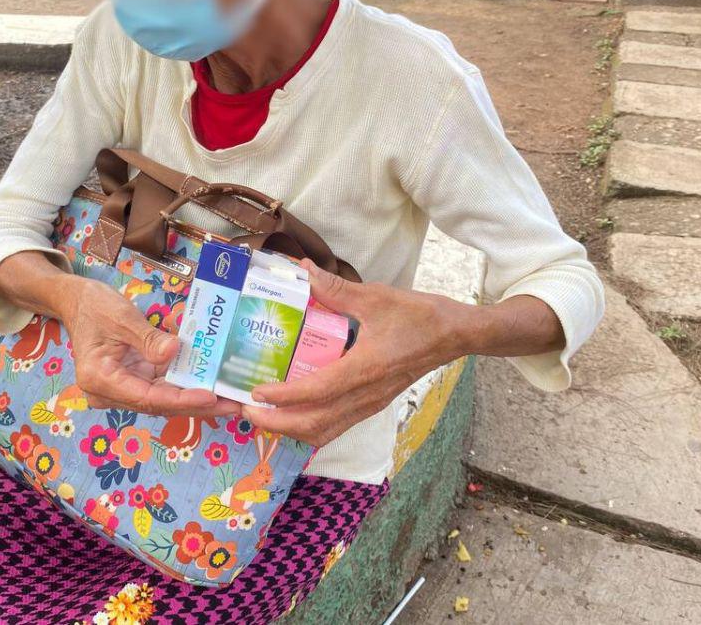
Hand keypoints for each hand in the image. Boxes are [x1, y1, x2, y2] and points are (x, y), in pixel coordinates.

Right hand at [60, 277, 240, 417]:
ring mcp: (122, 387)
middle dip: (196, 405)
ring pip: (163, 399)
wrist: (77, 301)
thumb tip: (175, 351)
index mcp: (100, 379)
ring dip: (195, 398)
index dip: (180, 399)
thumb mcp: (122, 317)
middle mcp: (110, 391)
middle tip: (232, 405)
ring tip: (229, 399)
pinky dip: (185, 384)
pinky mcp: (133, 379)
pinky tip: (211, 383)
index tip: (209, 397)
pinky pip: (162, 385)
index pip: (147, 397)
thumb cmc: (94, 307)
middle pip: (158, 404)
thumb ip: (148, 338)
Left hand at [242, 261, 467, 445]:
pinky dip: (308, 427)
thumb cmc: (419, 316)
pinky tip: (291, 414)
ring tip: (262, 416)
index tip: (255, 393)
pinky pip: (335, 426)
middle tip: (245, 411)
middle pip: (314, 423)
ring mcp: (369, 404)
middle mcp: (365, 395)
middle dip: (276, 422)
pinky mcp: (372, 404)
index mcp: (365, 369)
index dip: (284, 396)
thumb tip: (303, 269)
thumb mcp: (376, 297)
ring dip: (290, 429)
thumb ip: (336, 288)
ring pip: (324, 431)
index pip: (317, 392)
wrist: (455, 336)